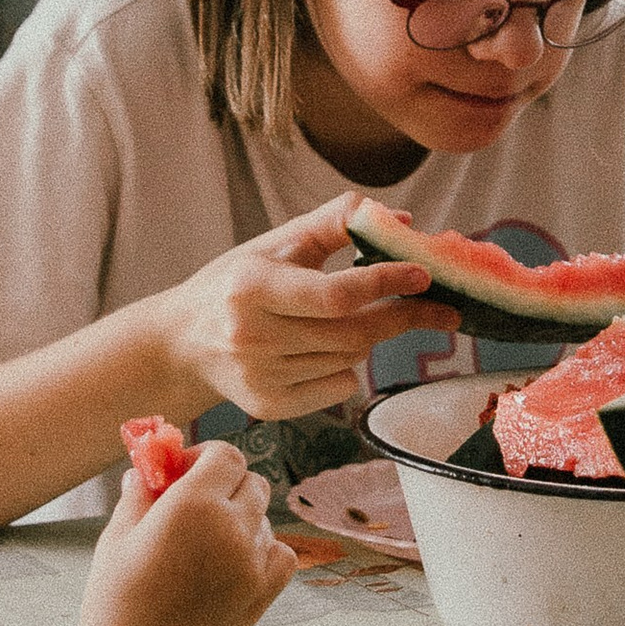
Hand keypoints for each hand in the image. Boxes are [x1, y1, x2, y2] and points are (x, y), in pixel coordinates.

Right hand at [78, 440, 297, 625]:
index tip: (183, 473)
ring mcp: (253, 562)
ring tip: (207, 543)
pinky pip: (282, 555)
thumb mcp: (117, 536)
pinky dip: (265, 549)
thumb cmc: (115, 599)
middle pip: (251, 482)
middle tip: (195, 505)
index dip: (205, 457)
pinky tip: (236, 561)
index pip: (227, 455)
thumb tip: (145, 471)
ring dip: (243, 518)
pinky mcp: (262, 594)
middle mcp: (233, 527)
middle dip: (225, 484)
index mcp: (194, 504)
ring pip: (265, 518)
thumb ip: (139, 495)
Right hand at [156, 194, 460, 420]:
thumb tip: (401, 219)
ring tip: (349, 320)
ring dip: (366, 338)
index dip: (385, 283)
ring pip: (349, 360)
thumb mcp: (276, 243)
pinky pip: (338, 388)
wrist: (183, 342)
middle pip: (352, 334)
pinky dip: (346, 368)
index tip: (423, 274)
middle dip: (401, 317)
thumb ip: (335, 222)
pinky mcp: (268, 406)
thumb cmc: (237, 283)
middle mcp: (252, 336)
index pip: (335, 294)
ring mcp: (259, 377)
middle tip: (441, 309)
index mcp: (251, 286)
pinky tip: (321, 351)